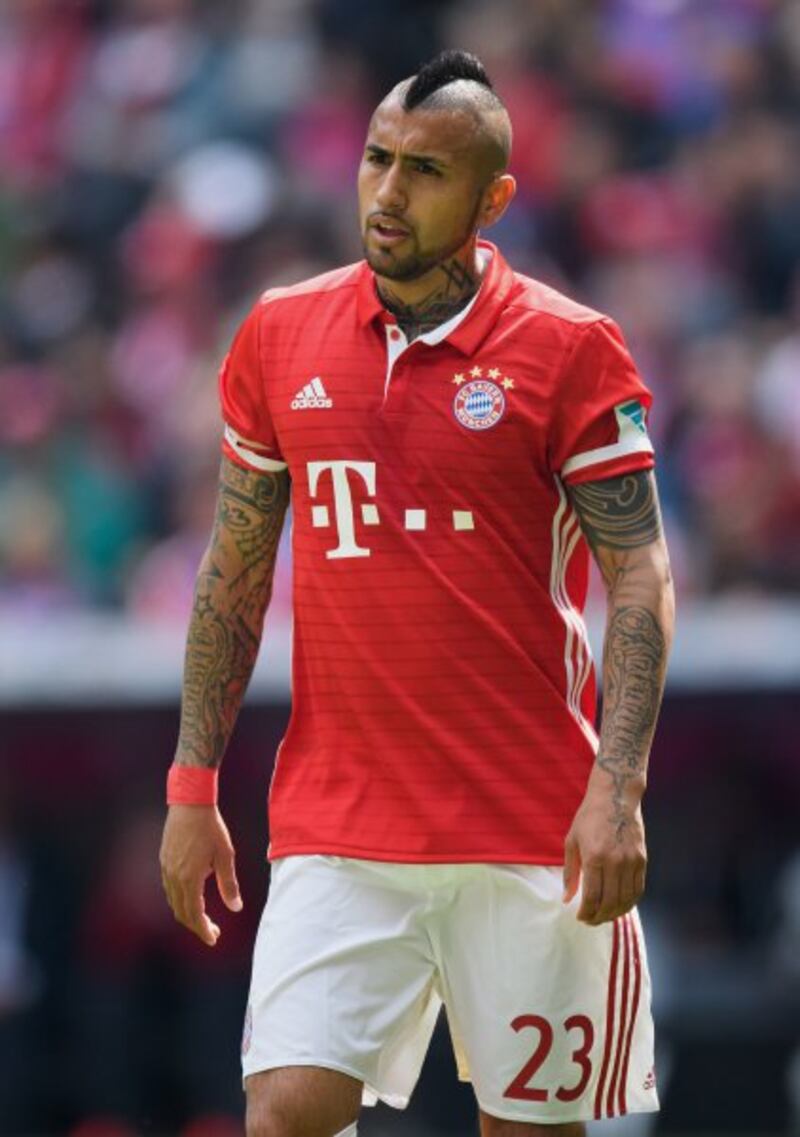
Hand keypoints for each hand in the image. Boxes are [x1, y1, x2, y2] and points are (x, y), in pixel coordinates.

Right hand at [160, 804, 241, 945]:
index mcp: (190, 878)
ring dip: (187, 913)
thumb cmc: (211, 828)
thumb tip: (236, 908)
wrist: (190, 803)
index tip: (213, 939)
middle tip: (213, 932)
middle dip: (197, 926)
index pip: (194, 914)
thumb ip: (229, 884)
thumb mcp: (225, 855)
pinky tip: (192, 895)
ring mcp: (166, 868)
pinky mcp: (164, 860)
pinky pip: (169, 888)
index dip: (203, 930)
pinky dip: (180, 899)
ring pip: (173, 901)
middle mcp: (174, 877)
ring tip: (204, 917)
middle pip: (182, 912)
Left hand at [562, 776, 646, 925]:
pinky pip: (638, 890)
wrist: (616, 796)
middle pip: (610, 903)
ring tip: (603, 916)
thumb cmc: (589, 817)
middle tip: (590, 921)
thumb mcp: (572, 841)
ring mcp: (631, 861)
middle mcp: (615, 861)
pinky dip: (629, 903)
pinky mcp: (642, 860)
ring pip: (626, 900)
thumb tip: (566, 899)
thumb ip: (570, 873)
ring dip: (614, 914)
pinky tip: (619, 906)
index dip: (586, 913)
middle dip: (599, 917)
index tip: (580, 918)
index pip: (592, 897)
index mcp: (594, 857)